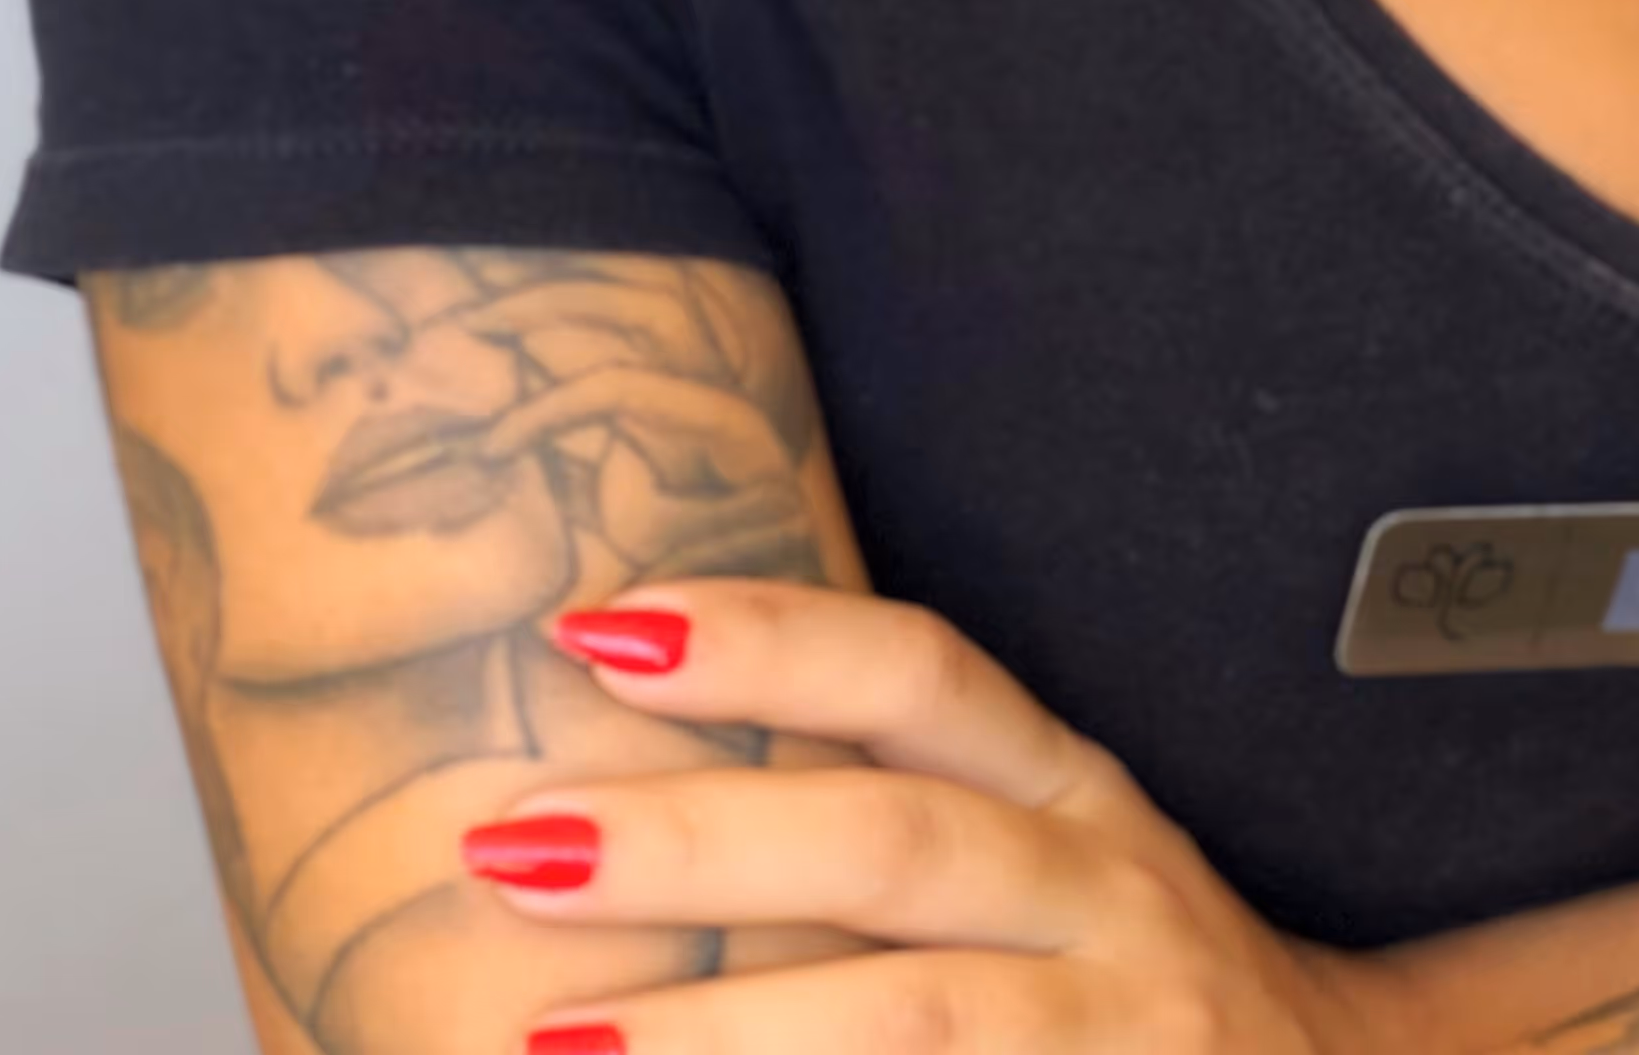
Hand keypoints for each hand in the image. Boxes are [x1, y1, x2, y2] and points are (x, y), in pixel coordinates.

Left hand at [463, 570, 1398, 1054]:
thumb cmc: (1123, 991)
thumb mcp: (1045, 872)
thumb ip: (885, 819)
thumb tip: (614, 790)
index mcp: (1074, 795)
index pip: (921, 672)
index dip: (766, 639)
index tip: (593, 625)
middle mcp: (1111, 892)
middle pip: (896, 845)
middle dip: (699, 843)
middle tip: (509, 844)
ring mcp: (1129, 1033)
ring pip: (919, 1020)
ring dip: (728, 1031)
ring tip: (549, 1041)